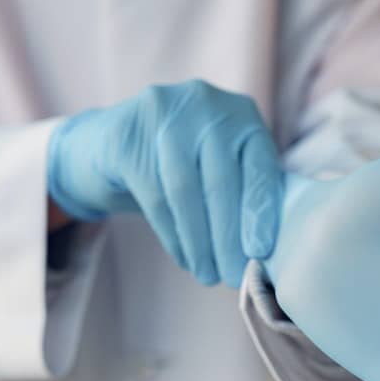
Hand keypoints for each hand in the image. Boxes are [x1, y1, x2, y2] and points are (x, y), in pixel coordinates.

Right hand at [47, 79, 283, 286]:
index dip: (261, 211)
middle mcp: (206, 104)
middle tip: (232, 277)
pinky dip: (173, 236)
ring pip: (186, 192)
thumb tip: (269, 252)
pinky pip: (155, 197)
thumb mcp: (220, 164)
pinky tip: (184, 259)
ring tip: (207, 275)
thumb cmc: (183, 165)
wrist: (110, 145)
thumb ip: (246, 190)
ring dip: (200, 243)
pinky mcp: (127, 136)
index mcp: (241, 113)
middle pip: (221, 181)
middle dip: (228, 237)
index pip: (259, 165)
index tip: (261, 253)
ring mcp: (163, 113)